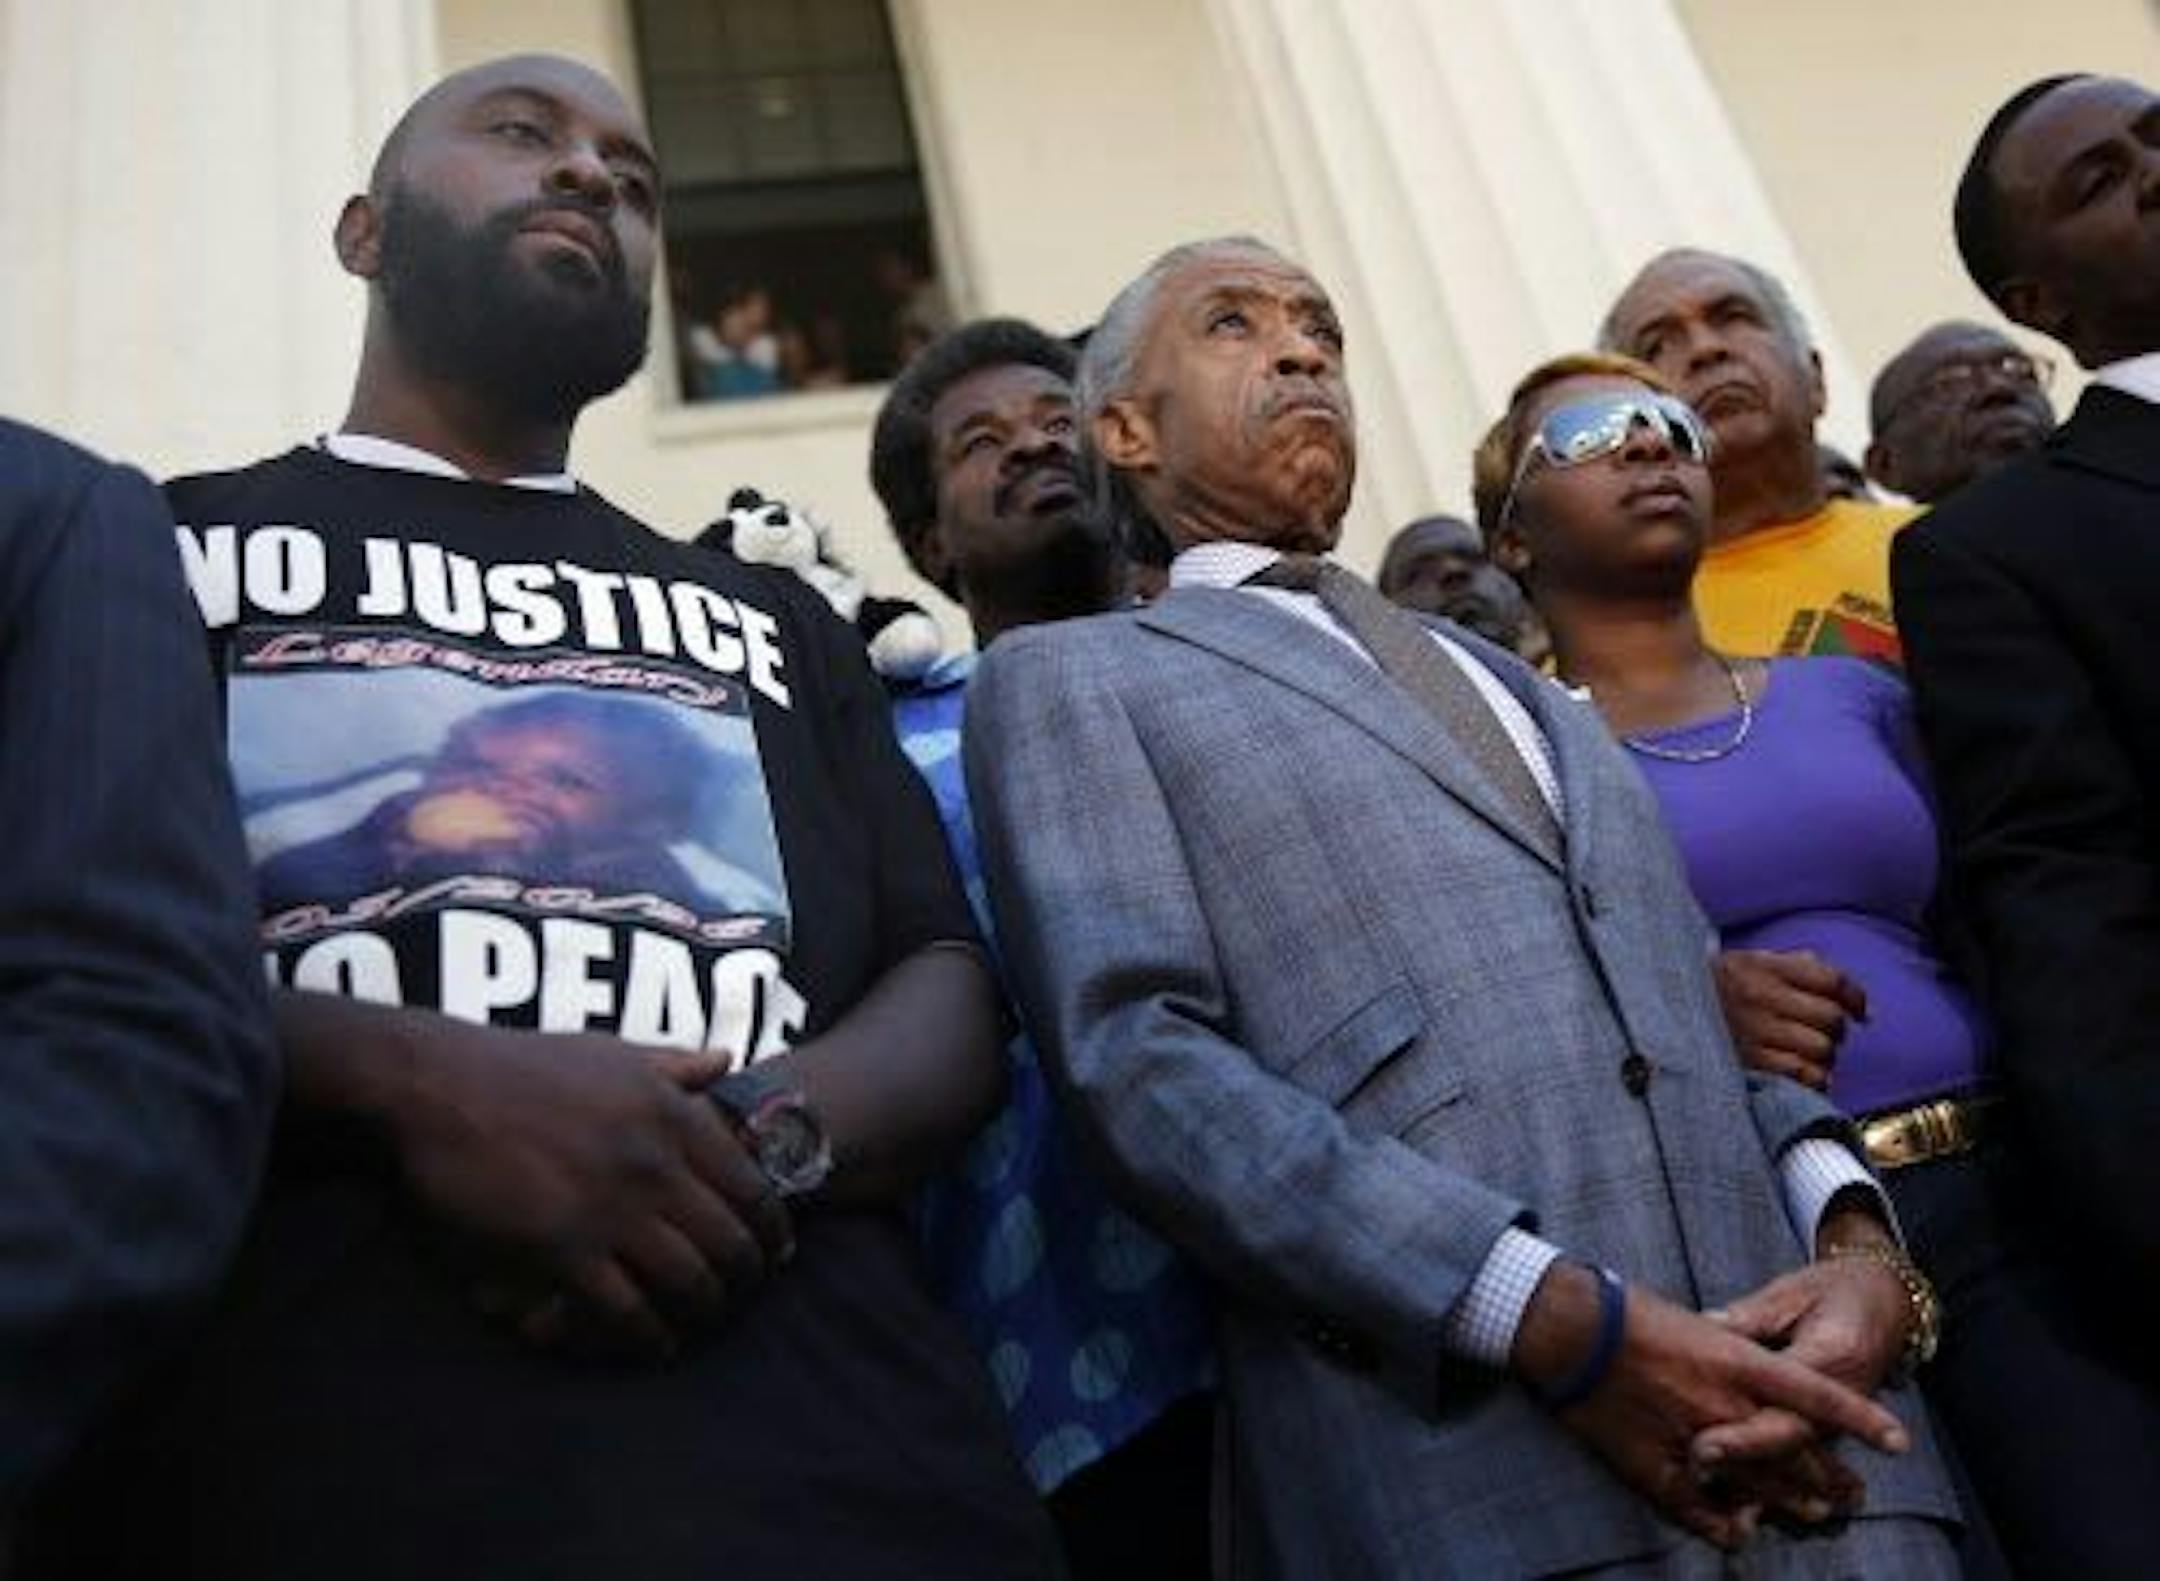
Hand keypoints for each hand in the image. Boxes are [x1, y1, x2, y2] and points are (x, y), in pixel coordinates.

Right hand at [386, 1021, 792, 1359]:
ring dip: (703, 1310)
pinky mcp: (562, 1249)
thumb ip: (676, 1065)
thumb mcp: (613, 1051)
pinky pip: (625, 1309)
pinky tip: (655, 1343)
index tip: (777, 1251)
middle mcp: (655, 1163)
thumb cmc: (525, 1065)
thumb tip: (727, 1062)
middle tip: (743, 1295)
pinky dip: (648, 1335)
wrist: (441, 1085)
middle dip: (746, 1278)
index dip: (773, 1229)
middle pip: (730, 1242)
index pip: (752, 1186)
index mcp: (675, 1114)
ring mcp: (611, 1208)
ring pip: (688, 1280)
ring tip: (702, 1321)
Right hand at [1514, 1265, 1907, 1549]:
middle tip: (1852, 1495)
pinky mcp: (1658, 1467)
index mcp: (1739, 1361)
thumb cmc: (1630, 1313)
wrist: (1572, 1330)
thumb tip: (1756, 1368)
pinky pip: (1702, 1510)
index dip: (1859, 1420)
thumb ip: (1733, 1352)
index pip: (1818, 1396)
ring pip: (1760, 1486)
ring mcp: (1694, 1440)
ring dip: (1790, 1503)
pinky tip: (1741, 1531)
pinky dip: (1725, 1525)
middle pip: (1796, 1454)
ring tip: (1813, 1514)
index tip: (1898, 1442)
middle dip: (1829, 1480)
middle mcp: (1726, 1405)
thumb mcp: (1697, 1323)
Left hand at [1686, 1225, 1915, 1521]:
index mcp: (1834, 1357)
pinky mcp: (1831, 1424)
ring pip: (1795, 1455)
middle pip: (1789, 1442)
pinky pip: (1797, 1450)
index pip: (1789, 1409)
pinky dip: (1764, 1464)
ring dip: (1751, 1469)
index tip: (1705, 1445)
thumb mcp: (1792, 1293)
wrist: (1885, 1302)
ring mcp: (1841, 1417)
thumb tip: (1704, 1325)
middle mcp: (1844, 1398)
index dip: (1747, 1434)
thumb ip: (1750, 1315)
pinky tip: (1723, 1476)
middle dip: (1742, 1458)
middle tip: (1692, 1464)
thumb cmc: (1832, 1290)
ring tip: (1698, 1476)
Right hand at [1712, 950, 1867, 1091]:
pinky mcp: (1749, 1062)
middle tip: (1824, 1034)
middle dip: (1837, 1030)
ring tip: (1809, 1054)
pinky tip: (1802, 1072)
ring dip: (1824, 1056)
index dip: (1855, 998)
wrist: (1661, 1008)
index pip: (1830, 979)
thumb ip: (1799, 968)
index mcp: (1763, 966)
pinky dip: (1812, 1076)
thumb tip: (1854, 1000)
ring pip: (1821, 1049)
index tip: (1861, 1012)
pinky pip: (1803, 1074)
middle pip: (1831, 1018)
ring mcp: (1754, 1031)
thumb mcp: (1751, 962)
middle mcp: (1760, 996)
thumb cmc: (1716, 989)